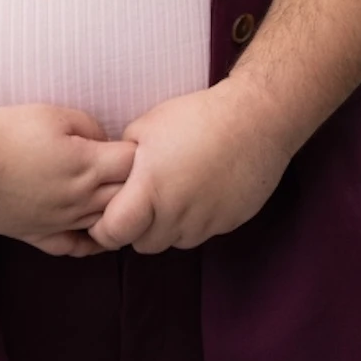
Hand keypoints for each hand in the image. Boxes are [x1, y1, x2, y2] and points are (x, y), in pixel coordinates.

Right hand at [0, 102, 136, 255]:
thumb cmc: (5, 133)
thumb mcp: (54, 114)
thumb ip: (91, 128)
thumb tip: (106, 142)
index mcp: (86, 166)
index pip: (134, 163)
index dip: (136, 150)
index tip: (129, 142)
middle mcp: (79, 200)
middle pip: (127, 196)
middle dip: (133, 181)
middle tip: (125, 167)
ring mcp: (60, 222)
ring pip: (107, 223)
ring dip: (116, 209)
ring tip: (116, 193)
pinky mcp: (39, 235)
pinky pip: (77, 247)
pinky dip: (93, 241)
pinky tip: (98, 229)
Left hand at [91, 79, 296, 253]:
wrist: (256, 119)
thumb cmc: (198, 116)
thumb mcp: (146, 126)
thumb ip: (123, 161)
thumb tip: (113, 177)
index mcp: (150, 190)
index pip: (114, 233)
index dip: (104, 229)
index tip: (105, 217)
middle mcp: (176, 214)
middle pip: (143, 244)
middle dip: (136, 228)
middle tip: (141, 201)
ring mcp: (205, 222)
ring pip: (173, 241)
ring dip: (167, 226)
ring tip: (174, 191)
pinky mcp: (228, 223)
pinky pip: (201, 233)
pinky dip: (194, 220)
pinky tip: (200, 191)